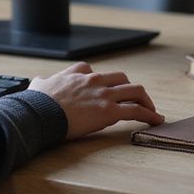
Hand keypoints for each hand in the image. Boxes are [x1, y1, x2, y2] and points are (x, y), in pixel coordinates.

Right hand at [29, 62, 163, 138]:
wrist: (39, 114)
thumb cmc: (37, 103)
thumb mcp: (38, 85)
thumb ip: (41, 82)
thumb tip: (38, 82)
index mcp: (78, 73)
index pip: (96, 73)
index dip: (104, 83)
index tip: (107, 91)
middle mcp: (94, 80)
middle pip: (121, 78)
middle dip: (130, 89)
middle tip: (136, 101)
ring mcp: (103, 94)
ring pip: (135, 90)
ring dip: (146, 100)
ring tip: (152, 110)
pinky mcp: (109, 111)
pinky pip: (136, 110)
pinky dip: (150, 115)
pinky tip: (156, 120)